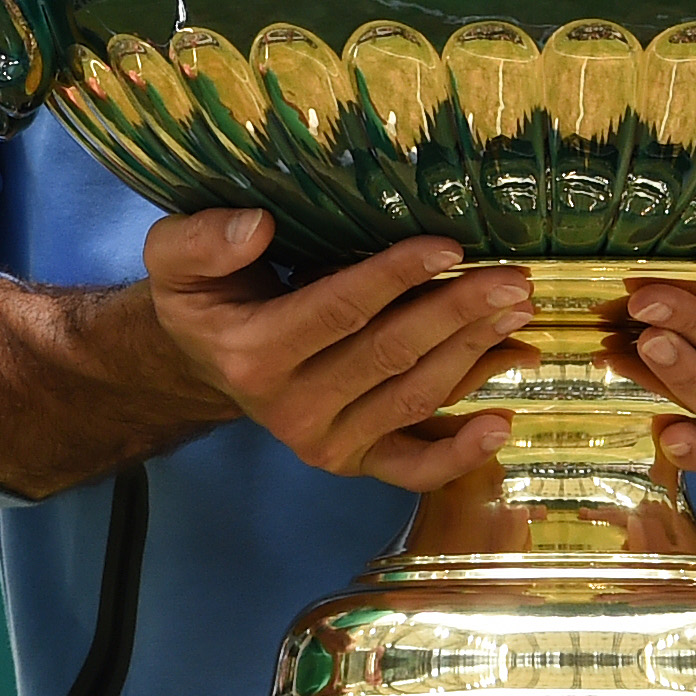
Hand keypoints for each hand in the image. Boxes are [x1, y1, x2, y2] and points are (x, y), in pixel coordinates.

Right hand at [146, 217, 530, 487]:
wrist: (206, 363)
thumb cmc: (206, 298)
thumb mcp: (176, 257)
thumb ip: (203, 240)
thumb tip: (259, 227)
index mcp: (255, 352)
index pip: (339, 310)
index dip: (396, 277)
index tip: (450, 245)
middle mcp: (292, 408)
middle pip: (390, 354)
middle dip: (457, 313)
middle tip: (511, 279)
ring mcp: (326, 443)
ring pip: (414, 398)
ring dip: (474, 357)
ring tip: (519, 315)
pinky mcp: (354, 462)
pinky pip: (414, 468)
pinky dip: (462, 453)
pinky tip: (502, 422)